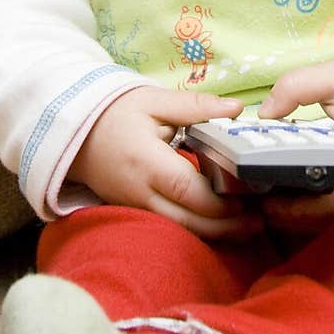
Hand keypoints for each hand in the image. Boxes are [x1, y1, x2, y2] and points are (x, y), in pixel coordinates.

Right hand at [66, 87, 263, 240]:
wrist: (74, 132)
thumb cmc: (115, 113)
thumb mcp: (154, 100)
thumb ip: (196, 106)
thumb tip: (236, 109)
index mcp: (146, 162)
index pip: (187, 190)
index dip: (219, 200)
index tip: (249, 196)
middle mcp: (140, 193)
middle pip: (188, 221)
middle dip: (226, 226)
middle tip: (260, 221)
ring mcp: (135, 208)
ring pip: (180, 230)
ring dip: (215, 232)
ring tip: (249, 226)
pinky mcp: (135, 213)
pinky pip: (170, 227)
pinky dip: (197, 228)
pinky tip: (222, 222)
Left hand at [256, 57, 333, 233]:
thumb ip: (295, 88)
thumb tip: (265, 113)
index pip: (332, 194)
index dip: (299, 206)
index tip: (269, 200)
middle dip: (300, 216)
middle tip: (267, 207)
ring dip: (315, 214)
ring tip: (280, 204)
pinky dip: (332, 205)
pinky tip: (308, 196)